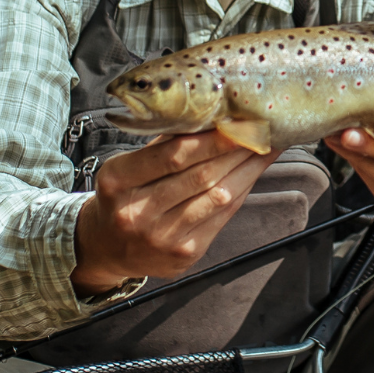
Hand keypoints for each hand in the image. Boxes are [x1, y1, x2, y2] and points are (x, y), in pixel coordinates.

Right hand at [72, 131, 280, 292]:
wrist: (108, 247)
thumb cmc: (123, 197)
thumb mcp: (127, 167)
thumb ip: (163, 145)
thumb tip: (212, 118)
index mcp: (118, 181)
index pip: (173, 156)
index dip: (211, 139)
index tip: (238, 122)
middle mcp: (137, 212)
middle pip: (200, 176)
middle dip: (236, 150)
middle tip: (262, 130)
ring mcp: (162, 237)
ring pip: (217, 197)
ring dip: (247, 170)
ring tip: (265, 149)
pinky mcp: (184, 254)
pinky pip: (222, 217)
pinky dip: (241, 192)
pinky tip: (251, 174)